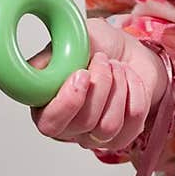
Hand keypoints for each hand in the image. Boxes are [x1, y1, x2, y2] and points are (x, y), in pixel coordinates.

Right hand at [30, 19, 167, 153]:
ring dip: (118, 86)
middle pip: (84, 123)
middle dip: (100, 84)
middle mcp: (69, 127)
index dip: (68, 102)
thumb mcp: (71, 41)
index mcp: (46, 106)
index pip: (49, 124)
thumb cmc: (97, 47)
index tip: (82, 74)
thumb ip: (52, 55)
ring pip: (109, 125)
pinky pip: (133, 122)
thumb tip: (38, 68)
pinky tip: (129, 77)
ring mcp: (96, 135)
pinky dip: (136, 92)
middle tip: (103, 60)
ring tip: (116, 66)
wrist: (128, 51)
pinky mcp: (124, 135)